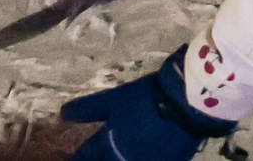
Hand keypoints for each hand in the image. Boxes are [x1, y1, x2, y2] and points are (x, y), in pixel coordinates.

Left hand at [60, 51, 234, 160]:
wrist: (189, 101)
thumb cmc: (147, 98)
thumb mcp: (115, 99)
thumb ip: (88, 108)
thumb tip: (63, 114)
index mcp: (108, 145)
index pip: (84, 157)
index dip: (76, 156)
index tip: (71, 155)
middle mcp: (123, 159)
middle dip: (99, 159)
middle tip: (99, 154)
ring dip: (120, 158)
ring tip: (121, 153)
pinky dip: (146, 158)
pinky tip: (147, 154)